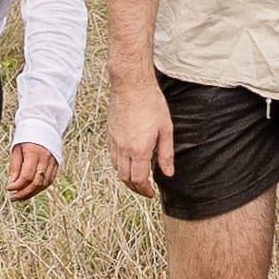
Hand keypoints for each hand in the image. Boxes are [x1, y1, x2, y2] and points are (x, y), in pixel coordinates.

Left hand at [5, 136, 61, 199]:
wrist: (42, 125)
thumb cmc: (27, 137)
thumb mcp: (16, 150)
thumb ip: (15, 167)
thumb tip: (12, 183)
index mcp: (34, 153)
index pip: (26, 176)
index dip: (17, 186)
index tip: (9, 188)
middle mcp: (45, 159)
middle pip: (36, 183)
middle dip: (24, 193)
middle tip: (14, 197)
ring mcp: (53, 162)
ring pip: (44, 184)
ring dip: (32, 193)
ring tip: (21, 196)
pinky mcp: (56, 165)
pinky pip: (49, 181)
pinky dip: (40, 188)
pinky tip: (32, 191)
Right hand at [108, 91, 175, 206]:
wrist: (131, 85)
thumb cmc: (151, 104)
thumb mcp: (165, 130)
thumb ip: (166, 154)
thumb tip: (168, 173)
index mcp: (139, 150)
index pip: (139, 179)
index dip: (145, 190)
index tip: (151, 193)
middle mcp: (123, 149)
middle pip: (125, 178)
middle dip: (135, 187)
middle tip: (145, 189)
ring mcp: (114, 141)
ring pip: (116, 168)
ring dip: (126, 177)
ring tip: (137, 176)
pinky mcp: (109, 134)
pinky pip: (112, 156)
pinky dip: (119, 164)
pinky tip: (128, 160)